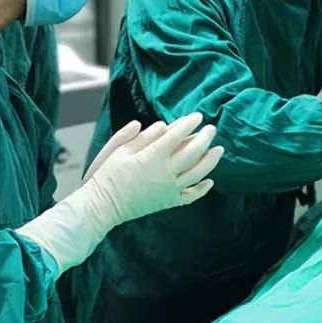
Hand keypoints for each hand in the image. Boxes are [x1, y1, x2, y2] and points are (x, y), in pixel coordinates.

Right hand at [17, 114, 222, 274]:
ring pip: (197, 173)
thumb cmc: (107, 176)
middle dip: (204, 138)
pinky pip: (190, 196)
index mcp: (152, 157)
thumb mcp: (120, 151)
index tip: (197, 116)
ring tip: (219, 149)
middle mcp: (166, 173)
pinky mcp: (168, 201)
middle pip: (193, 152)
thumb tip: (163, 126)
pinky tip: (210, 181)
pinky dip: (202, 189)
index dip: (189, 124)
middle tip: (212, 129)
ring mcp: (169, 189)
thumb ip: (143, 137)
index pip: (177, 136)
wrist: (102, 206)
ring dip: (210, 160)